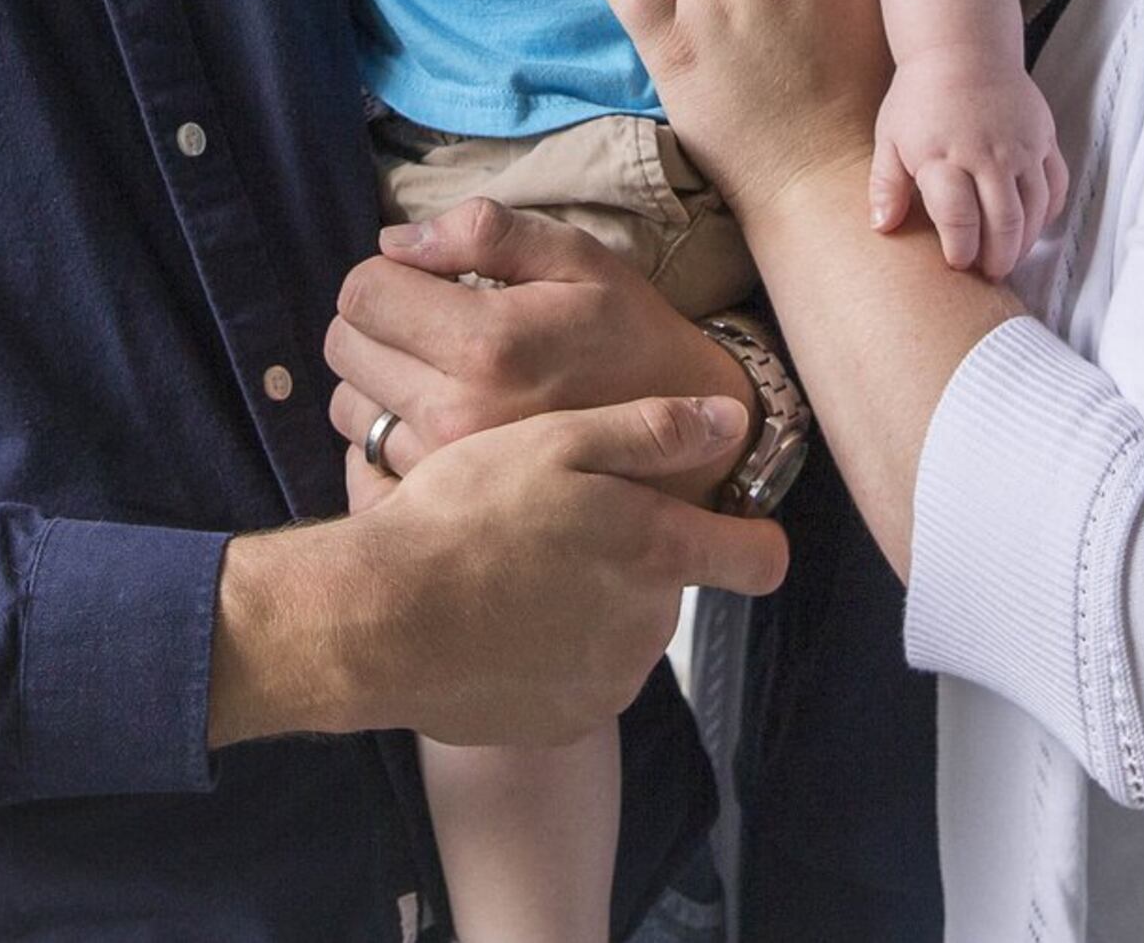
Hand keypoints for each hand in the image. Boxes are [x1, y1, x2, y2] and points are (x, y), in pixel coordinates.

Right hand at [210, 394, 790, 749]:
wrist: (384, 619)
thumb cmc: (465, 517)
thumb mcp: (555, 442)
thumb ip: (652, 430)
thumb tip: (734, 419)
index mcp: (658, 553)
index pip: (759, 559)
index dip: (749, 537)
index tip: (721, 524)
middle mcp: (648, 631)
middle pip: (669, 590)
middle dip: (630, 561)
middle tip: (554, 528)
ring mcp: (607, 686)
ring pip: (621, 636)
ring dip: (589, 608)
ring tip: (516, 575)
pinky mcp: (562, 724)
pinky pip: (578, 681)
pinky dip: (552, 656)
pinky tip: (501, 624)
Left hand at [325, 199, 753, 505]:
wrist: (686, 443)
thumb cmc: (629, 337)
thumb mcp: (580, 260)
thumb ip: (486, 233)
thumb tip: (396, 240)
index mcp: (486, 343)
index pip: (363, 294)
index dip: (385, 274)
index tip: (424, 280)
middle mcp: (455, 412)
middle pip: (345, 348)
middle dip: (377, 322)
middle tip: (430, 322)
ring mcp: (445, 468)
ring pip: (348, 408)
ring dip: (378, 382)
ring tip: (439, 374)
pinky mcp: (444, 506)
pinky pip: (363, 465)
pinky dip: (383, 437)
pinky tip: (429, 423)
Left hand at [872, 52, 1067, 279]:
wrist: (962, 48)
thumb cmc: (920, 98)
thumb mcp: (889, 138)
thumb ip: (885, 185)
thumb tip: (881, 227)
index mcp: (944, 156)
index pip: (959, 218)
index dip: (960, 250)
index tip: (956, 263)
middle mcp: (987, 153)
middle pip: (1004, 222)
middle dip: (998, 258)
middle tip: (988, 272)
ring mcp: (1021, 146)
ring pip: (1035, 210)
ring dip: (1024, 242)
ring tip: (1009, 257)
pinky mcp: (1044, 137)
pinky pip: (1056, 186)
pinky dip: (1048, 213)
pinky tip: (1032, 226)